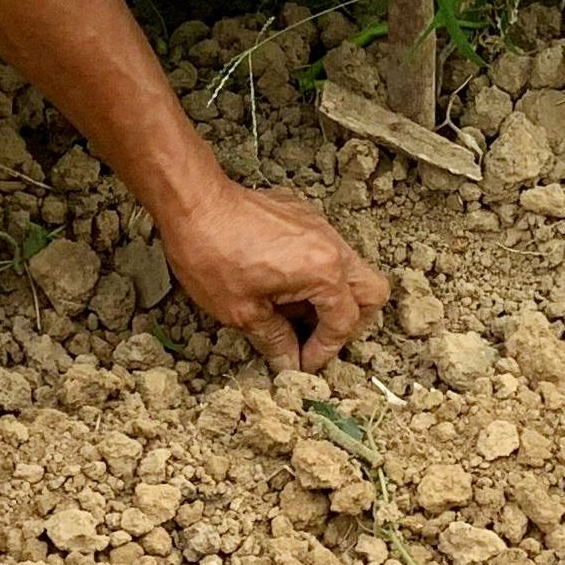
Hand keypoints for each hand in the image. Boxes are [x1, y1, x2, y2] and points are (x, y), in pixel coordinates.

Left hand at [160, 177, 390, 368]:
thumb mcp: (242, 311)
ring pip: (351, 268)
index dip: (324, 351)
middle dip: (351, 322)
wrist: (193, 201)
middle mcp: (332, 245)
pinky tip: (281, 283)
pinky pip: (327, 248)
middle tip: (319, 338)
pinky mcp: (304, 214)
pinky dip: (316, 272)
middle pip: (370, 292)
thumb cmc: (212, 253)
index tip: (303, 363)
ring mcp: (320, 226)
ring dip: (332, 297)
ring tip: (294, 313)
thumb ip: (275, 340)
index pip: (343, 323)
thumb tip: (289, 361)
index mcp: (323, 271)